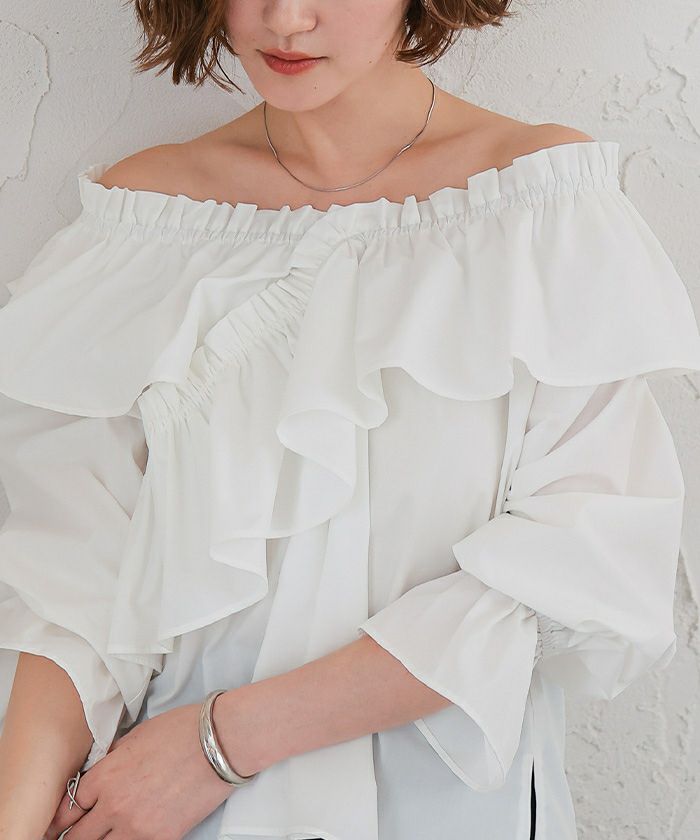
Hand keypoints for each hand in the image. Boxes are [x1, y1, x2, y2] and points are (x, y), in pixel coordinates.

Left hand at [43, 701, 238, 839]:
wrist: (220, 742)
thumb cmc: (182, 730)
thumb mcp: (137, 736)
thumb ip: (113, 759)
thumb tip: (103, 772)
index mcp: (106, 775)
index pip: (67, 809)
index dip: (61, 818)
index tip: (61, 823)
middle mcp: (114, 805)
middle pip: (78, 838)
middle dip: (74, 836)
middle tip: (78, 834)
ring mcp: (137, 826)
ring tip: (105, 835)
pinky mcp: (162, 838)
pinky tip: (129, 835)